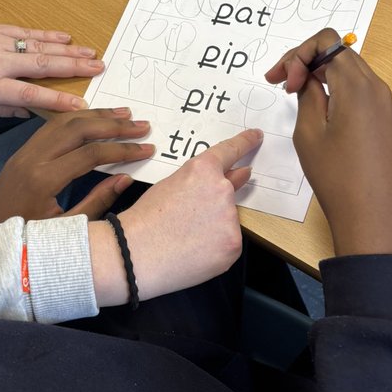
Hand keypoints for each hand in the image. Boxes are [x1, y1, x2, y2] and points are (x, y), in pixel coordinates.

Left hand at [0, 0, 103, 115]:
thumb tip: (26, 114)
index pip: (30, 95)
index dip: (57, 101)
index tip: (80, 105)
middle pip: (43, 66)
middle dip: (74, 68)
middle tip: (99, 69)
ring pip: (39, 46)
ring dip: (68, 50)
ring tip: (92, 53)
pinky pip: (27, 32)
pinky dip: (48, 34)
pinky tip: (65, 36)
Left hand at [0, 108, 154, 222]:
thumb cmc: (28, 244)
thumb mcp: (67, 229)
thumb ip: (97, 202)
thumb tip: (125, 178)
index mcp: (44, 180)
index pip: (91, 154)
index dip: (122, 149)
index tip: (146, 148)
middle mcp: (32, 159)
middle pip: (78, 129)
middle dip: (113, 125)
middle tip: (141, 124)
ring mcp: (23, 153)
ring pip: (63, 122)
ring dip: (95, 115)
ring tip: (122, 114)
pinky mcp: (20, 154)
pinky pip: (50, 127)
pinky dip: (74, 119)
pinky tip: (91, 118)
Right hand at [89, 128, 261, 304]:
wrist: (135, 255)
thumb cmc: (145, 220)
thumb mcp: (168, 186)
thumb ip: (199, 182)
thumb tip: (226, 181)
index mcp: (203, 170)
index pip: (230, 151)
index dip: (245, 142)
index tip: (256, 137)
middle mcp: (222, 189)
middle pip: (230, 191)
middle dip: (220, 198)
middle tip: (205, 209)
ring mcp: (230, 218)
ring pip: (227, 221)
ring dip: (213, 228)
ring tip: (183, 240)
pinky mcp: (233, 245)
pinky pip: (228, 244)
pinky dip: (215, 249)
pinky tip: (193, 253)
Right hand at [267, 28, 391, 256]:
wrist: (373, 214)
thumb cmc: (337, 176)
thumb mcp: (309, 132)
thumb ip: (307, 94)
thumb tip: (307, 78)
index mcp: (357, 85)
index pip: (327, 42)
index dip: (298, 55)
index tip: (282, 83)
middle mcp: (376, 87)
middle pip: (339, 52)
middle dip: (306, 61)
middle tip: (279, 83)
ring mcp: (384, 103)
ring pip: (349, 70)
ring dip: (321, 73)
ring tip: (295, 94)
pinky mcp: (385, 119)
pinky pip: (359, 89)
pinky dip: (336, 88)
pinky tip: (319, 108)